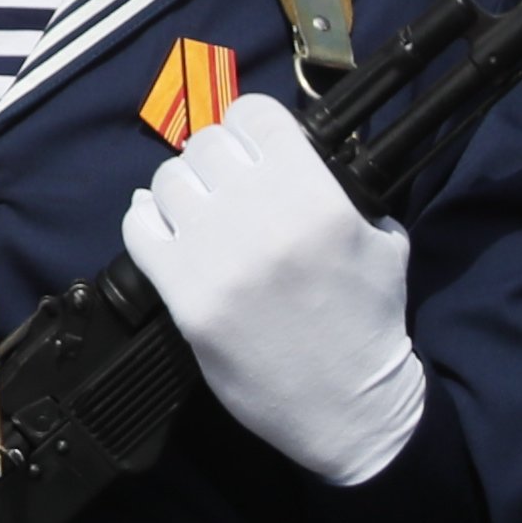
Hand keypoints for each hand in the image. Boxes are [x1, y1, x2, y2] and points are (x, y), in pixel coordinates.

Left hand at [118, 93, 425, 484]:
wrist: (350, 408)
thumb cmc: (369, 325)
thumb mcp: (383, 243)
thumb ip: (343, 191)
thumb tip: (295, 154)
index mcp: (315, 198)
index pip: (256, 114)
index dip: (252, 125)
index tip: (254, 144)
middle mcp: (261, 217)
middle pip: (207, 144)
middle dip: (217, 159)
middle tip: (227, 184)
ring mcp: (215, 256)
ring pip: (168, 181)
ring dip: (183, 192)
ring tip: (200, 212)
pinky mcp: (184, 296)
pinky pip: (138, 229)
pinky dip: (147, 222)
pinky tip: (168, 231)